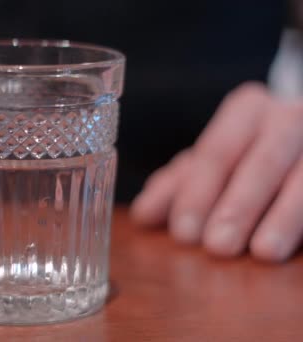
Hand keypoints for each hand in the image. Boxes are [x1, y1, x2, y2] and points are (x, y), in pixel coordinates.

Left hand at [132, 82, 302, 261]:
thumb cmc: (250, 151)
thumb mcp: (212, 162)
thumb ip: (178, 185)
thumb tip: (144, 216)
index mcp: (247, 110)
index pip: (216, 151)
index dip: (198, 194)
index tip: (184, 233)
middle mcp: (289, 115)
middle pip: (262, 161)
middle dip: (239, 205)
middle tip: (217, 247)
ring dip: (285, 216)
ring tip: (263, 252)